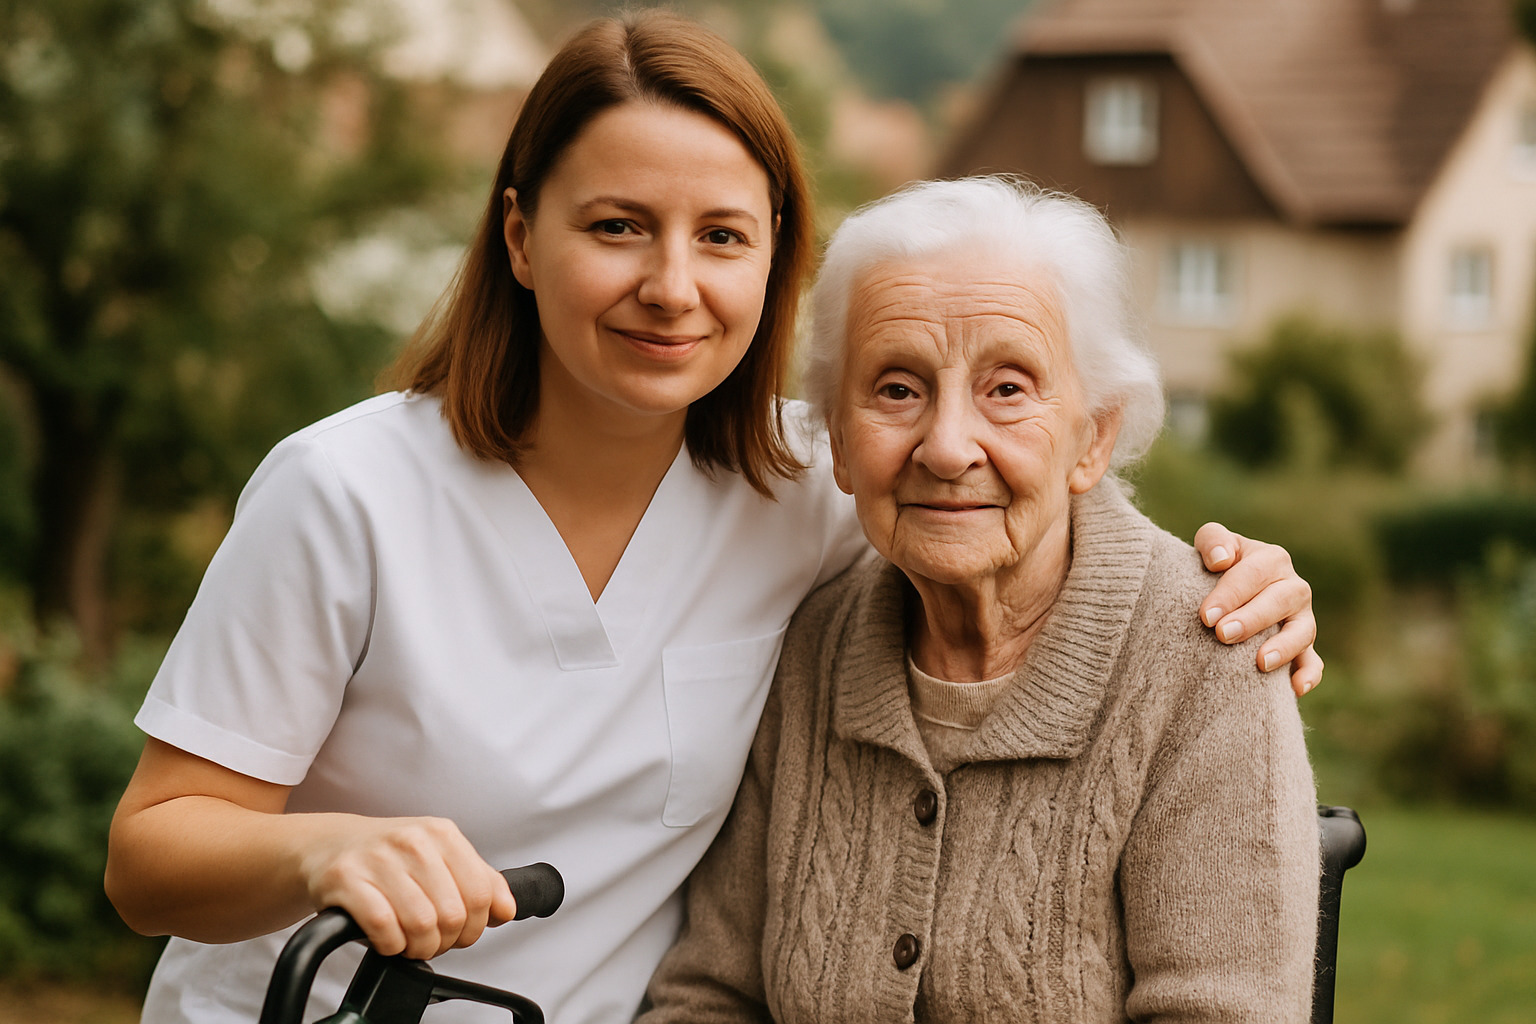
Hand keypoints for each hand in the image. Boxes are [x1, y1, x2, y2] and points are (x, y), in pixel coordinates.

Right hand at [299, 816, 515, 958]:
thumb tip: (507, 909)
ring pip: (421, 923)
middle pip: (453, 914)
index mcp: (441, 833)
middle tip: (433, 941)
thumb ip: (479, 880)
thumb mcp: (439, 857)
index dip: (476, 925)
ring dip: (419, 947)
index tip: (463, 933)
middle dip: (446, 940)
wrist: (328, 845)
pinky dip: (391, 945)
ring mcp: (378, 859)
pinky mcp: (345, 879)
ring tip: (410, 943)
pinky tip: (388, 939)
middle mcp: (412, 841)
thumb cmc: (388, 857)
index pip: (481, 892)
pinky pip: (383, 927)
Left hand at [1193, 523, 1323, 697]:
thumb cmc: (1215, 565)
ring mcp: (1301, 619)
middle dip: (1252, 619)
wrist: (1223, 593)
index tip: (1206, 616)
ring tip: (1260, 663)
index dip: (1230, 594)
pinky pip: (1313, 661)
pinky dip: (1309, 674)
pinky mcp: (1303, 647)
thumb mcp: (1212, 545)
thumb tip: (1221, 560)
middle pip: (1280, 601)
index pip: (1253, 574)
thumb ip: (1214, 540)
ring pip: (1303, 631)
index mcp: (1271, 559)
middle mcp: (1292, 587)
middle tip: (1224, 634)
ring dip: (1285, 647)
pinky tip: (1296, 688)